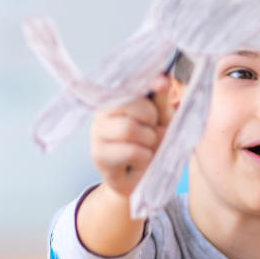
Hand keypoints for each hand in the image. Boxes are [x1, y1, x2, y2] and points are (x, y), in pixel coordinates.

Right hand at [90, 74, 173, 198]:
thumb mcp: (161, 121)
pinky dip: (145, 156)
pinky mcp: (98, 155)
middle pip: (126, 102)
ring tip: (149, 146)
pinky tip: (141, 160)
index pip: (127, 83)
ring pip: (128, 128)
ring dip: (148, 139)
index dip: (146, 81)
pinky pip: (130, 151)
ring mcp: (97, 133)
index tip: (162, 82)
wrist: (139, 181)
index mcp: (116, 98)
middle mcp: (102, 112)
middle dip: (149, 116)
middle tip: (154, 127)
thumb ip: (160, 101)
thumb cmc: (150, 146)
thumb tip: (162, 77)